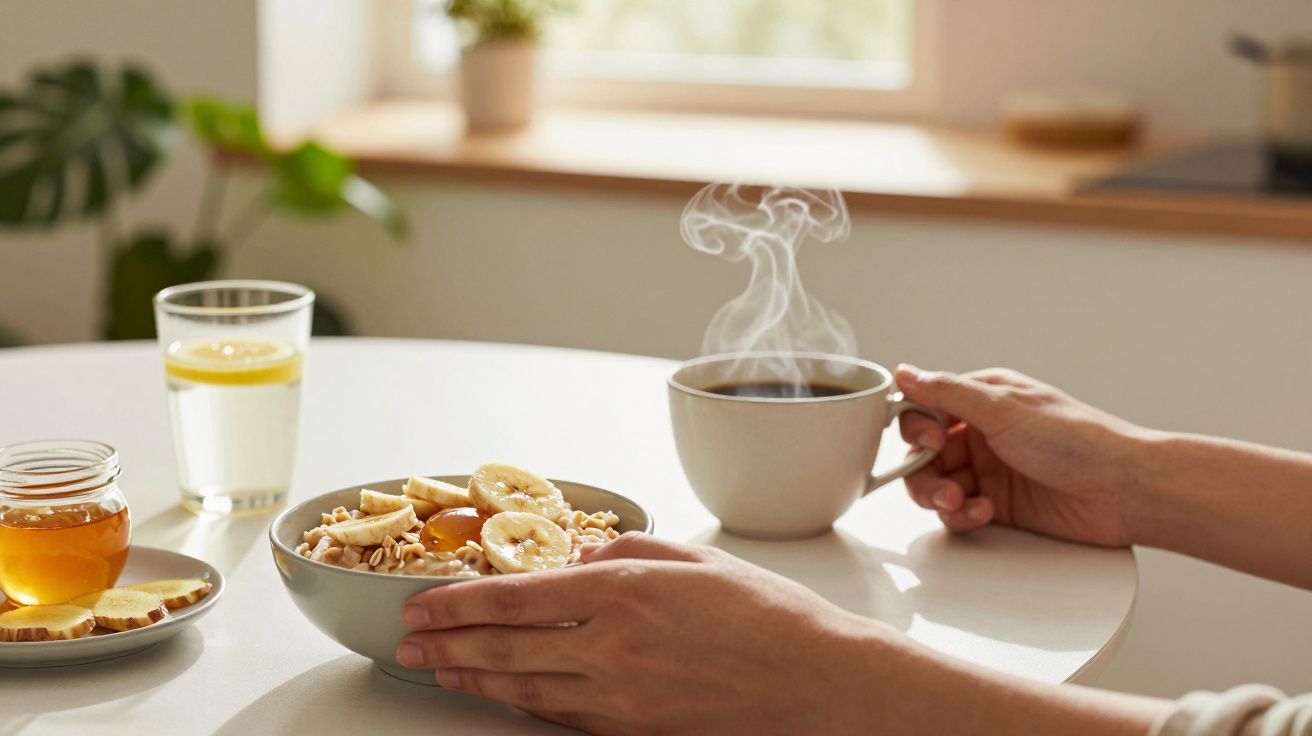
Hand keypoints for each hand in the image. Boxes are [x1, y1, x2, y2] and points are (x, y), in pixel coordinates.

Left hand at [396, 533, 884, 734]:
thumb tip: (584, 555)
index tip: (422, 606)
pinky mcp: (634, 734)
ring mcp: (619, 700)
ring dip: (475, 679)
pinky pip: (563, 717)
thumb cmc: (770, 619)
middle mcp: (610, 649)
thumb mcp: (698, 559)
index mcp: (623, 593)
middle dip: (449, 645)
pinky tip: (508, 695)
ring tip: (440, 671)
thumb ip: (631, 550)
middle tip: (410, 645)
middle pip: (506, 649)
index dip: (459, 604)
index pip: (516, 598)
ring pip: (525, 690)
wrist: (819, 687)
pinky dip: (526, 704)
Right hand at [896, 365, 1147, 546]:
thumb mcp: (1003, 408)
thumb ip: (947, 392)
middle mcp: (983, 432)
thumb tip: (904, 373)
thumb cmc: (1077, 440)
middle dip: (924, 471)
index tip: (926, 442)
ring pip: (935, 484)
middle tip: (941, 484)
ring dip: (940, 496)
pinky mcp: (998, 504)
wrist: (1123, 489)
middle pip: (923, 452)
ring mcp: (990, 469)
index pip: (925, 408)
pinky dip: (962, 515)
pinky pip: (958, 511)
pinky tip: (984, 511)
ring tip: (959, 502)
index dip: (916, 427)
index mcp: (983, 399)